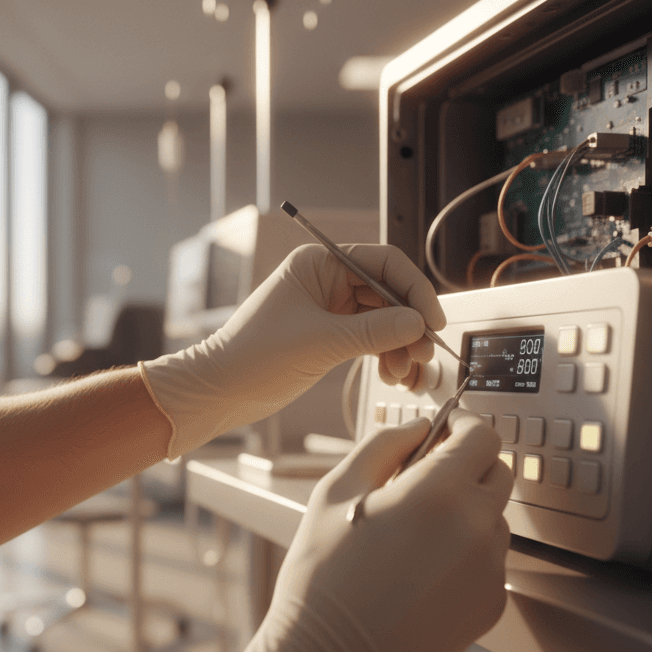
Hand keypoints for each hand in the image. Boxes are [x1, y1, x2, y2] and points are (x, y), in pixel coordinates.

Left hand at [140, 243, 445, 457]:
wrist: (219, 389)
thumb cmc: (253, 356)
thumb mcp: (320, 342)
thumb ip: (374, 331)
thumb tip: (418, 323)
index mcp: (318, 263)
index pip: (383, 262)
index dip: (414, 289)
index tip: (431, 320)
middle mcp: (326, 279)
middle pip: (388, 291)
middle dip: (409, 323)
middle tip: (422, 353)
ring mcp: (329, 307)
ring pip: (383, 318)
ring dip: (400, 343)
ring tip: (405, 372)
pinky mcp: (329, 334)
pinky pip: (370, 337)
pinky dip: (385, 354)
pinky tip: (392, 373)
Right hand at [196, 411, 511, 651]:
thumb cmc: (322, 575)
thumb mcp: (335, 490)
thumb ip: (383, 444)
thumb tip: (418, 428)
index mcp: (437, 492)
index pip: (482, 437)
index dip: (462, 426)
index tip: (445, 431)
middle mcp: (475, 529)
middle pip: (497, 473)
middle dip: (466, 466)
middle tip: (421, 481)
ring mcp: (489, 572)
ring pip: (494, 518)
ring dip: (466, 512)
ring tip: (414, 536)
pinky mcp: (490, 606)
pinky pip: (490, 561)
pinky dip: (466, 554)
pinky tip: (421, 571)